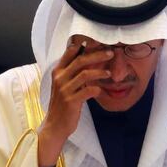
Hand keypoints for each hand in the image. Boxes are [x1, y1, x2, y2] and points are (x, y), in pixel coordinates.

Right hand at [36, 39, 113, 166]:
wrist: (55, 125)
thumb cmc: (63, 104)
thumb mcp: (64, 85)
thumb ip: (73, 72)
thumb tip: (90, 58)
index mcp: (58, 71)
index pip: (69, 52)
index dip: (83, 45)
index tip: (97, 41)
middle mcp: (60, 78)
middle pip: (80, 60)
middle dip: (97, 54)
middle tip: (110, 52)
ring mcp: (65, 89)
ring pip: (85, 74)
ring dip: (100, 72)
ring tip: (109, 72)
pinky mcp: (71, 101)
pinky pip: (88, 90)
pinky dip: (97, 88)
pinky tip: (101, 90)